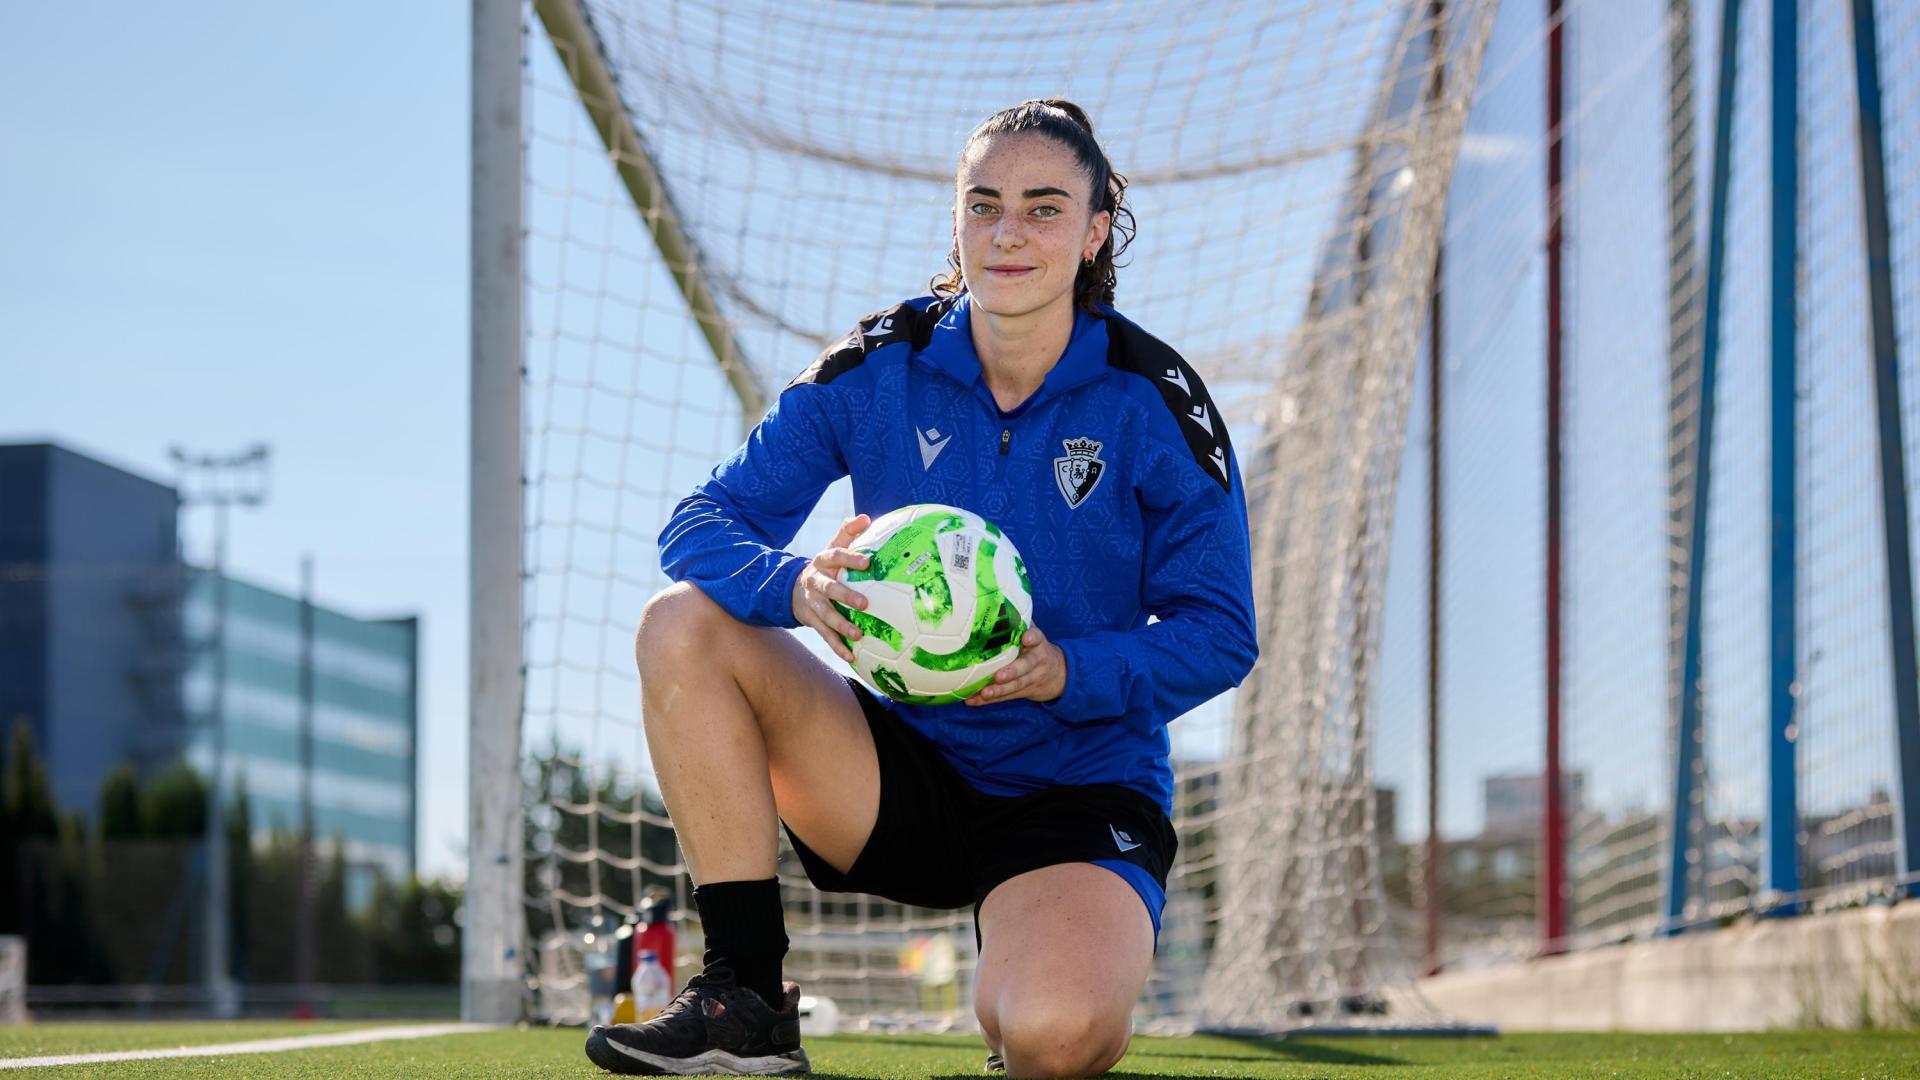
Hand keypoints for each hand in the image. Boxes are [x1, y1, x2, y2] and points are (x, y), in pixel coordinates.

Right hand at [792, 514, 871, 662]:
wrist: (792, 588)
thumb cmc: (825, 566)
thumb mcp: (832, 547)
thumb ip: (848, 532)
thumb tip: (866, 517)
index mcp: (822, 562)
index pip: (835, 556)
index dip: (850, 558)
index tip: (868, 562)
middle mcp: (815, 582)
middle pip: (829, 589)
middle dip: (845, 596)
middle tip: (864, 603)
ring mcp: (812, 603)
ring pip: (825, 616)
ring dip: (841, 626)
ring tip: (858, 635)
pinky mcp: (812, 620)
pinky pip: (824, 635)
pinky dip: (837, 646)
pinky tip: (852, 656)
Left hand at [965, 626, 1064, 705]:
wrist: (1059, 674)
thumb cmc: (1036, 647)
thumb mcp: (1034, 634)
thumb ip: (1019, 621)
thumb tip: (996, 598)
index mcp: (1038, 644)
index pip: (1037, 638)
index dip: (1032, 638)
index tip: (1026, 638)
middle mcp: (1036, 662)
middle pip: (1026, 667)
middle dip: (1012, 672)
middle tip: (998, 676)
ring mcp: (1031, 679)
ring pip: (1015, 686)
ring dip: (998, 691)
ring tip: (984, 693)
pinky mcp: (1023, 692)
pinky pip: (1006, 697)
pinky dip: (989, 700)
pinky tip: (972, 701)